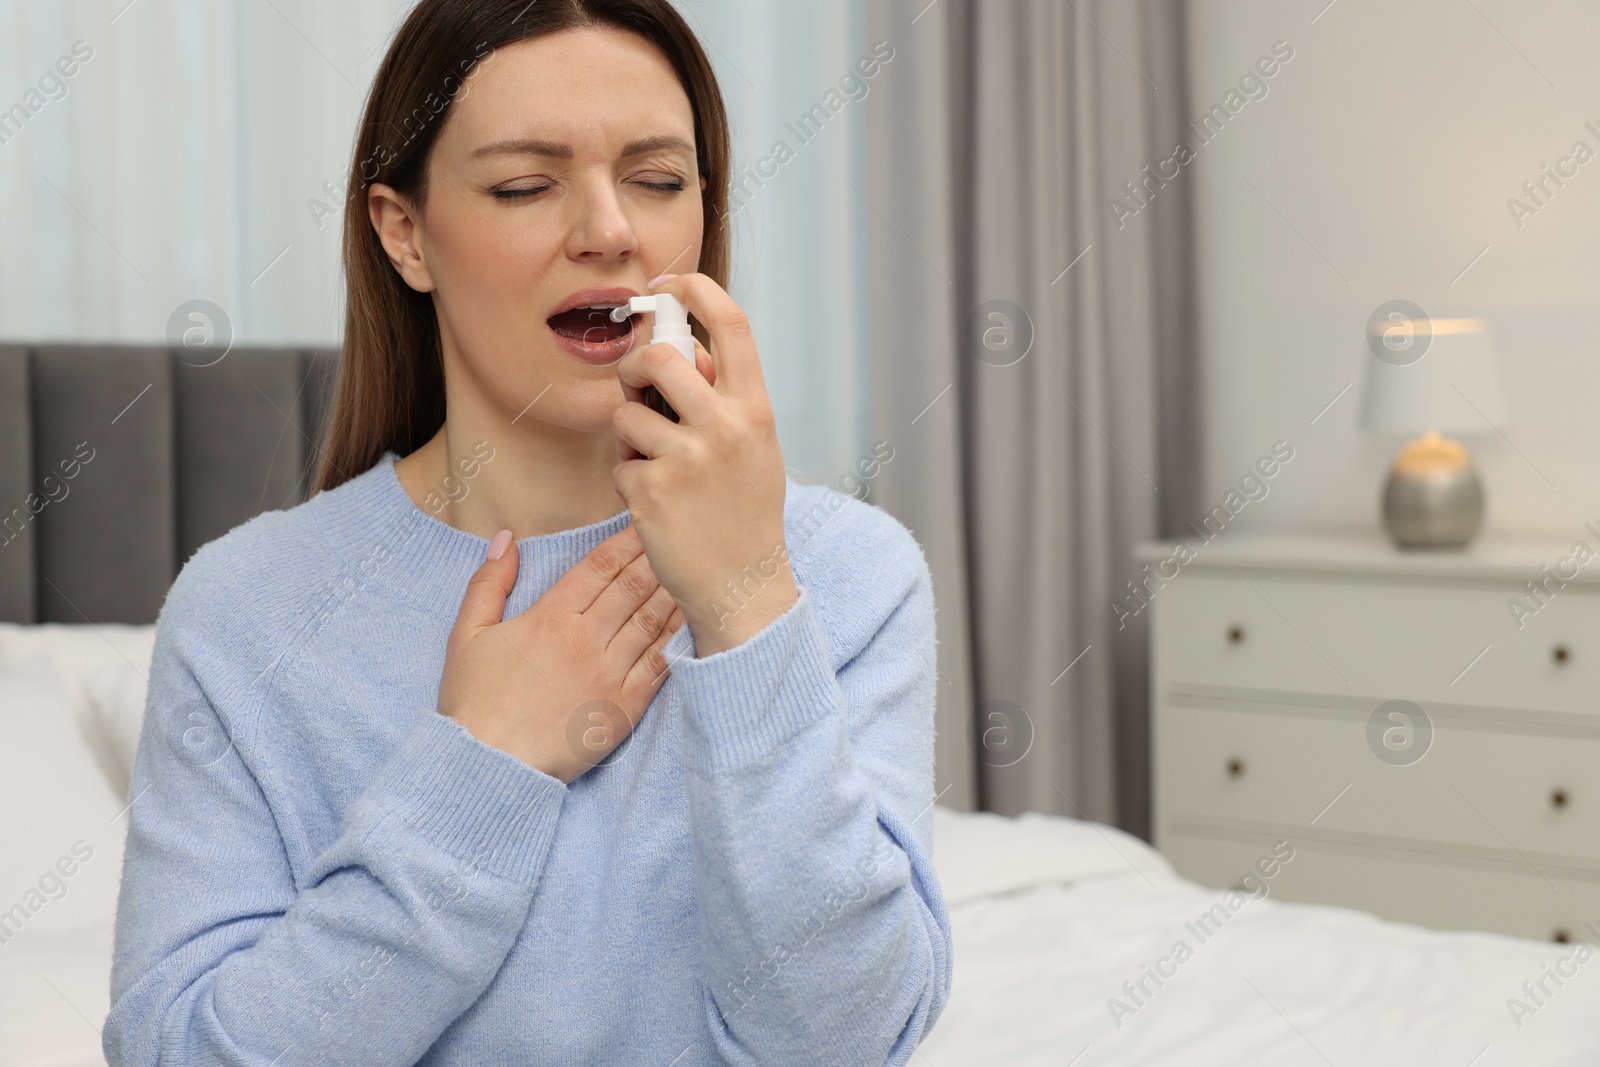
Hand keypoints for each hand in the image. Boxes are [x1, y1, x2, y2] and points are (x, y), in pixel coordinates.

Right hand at [437, 524, 684, 782]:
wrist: (489, 766)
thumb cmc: (474, 702)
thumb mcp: (467, 635)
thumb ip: (488, 582)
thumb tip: (506, 538)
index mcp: (550, 618)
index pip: (599, 568)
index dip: (625, 542)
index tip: (643, 524)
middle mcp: (585, 640)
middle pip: (632, 588)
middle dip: (657, 558)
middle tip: (678, 537)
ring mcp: (609, 675)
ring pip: (652, 621)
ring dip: (673, 592)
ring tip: (693, 569)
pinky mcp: (625, 708)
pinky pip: (659, 665)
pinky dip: (677, 639)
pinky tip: (690, 621)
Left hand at [610, 273, 798, 655]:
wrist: (744, 588)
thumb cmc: (745, 514)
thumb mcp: (754, 448)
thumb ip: (723, 400)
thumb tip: (677, 354)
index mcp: (755, 409)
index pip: (730, 322)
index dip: (694, 289)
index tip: (669, 285)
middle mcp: (724, 427)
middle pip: (661, 357)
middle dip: (635, 366)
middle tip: (636, 389)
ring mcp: (687, 460)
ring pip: (627, 415)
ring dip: (629, 438)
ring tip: (656, 466)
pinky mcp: (651, 493)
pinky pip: (619, 465)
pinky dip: (628, 481)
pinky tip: (656, 504)